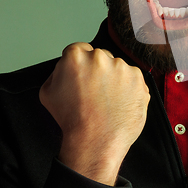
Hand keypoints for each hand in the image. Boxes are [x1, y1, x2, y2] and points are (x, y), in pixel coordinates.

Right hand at [39, 42, 149, 184]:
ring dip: (115, 79)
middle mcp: (101, 57)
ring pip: (118, 68)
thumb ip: (57, 72)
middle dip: (98, 71)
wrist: (97, 139)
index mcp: (77, 56)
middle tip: (94, 92)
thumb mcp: (48, 92)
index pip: (79, 49)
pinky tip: (119, 102)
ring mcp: (122, 67)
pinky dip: (129, 88)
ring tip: (107, 101)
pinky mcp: (139, 78)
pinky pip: (133, 79)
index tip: (83, 74)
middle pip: (100, 57)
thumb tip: (65, 68)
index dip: (80, 64)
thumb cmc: (73, 120)